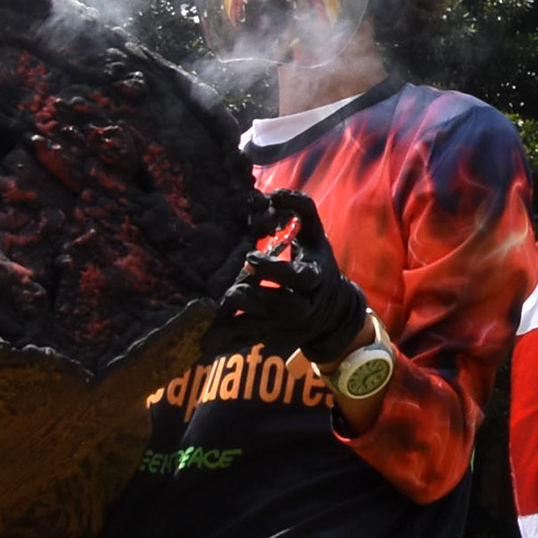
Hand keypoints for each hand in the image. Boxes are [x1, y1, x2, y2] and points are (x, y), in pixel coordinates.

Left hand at [206, 200, 373, 371]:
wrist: (331, 311)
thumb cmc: (315, 263)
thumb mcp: (315, 235)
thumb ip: (301, 209)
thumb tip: (273, 194)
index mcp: (316, 277)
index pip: (300, 278)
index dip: (275, 270)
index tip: (250, 257)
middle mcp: (305, 305)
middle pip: (283, 308)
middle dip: (256, 299)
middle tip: (232, 290)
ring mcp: (289, 326)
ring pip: (264, 329)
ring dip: (238, 323)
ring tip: (216, 311)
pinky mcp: (273, 339)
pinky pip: (248, 344)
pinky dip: (227, 343)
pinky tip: (205, 341)